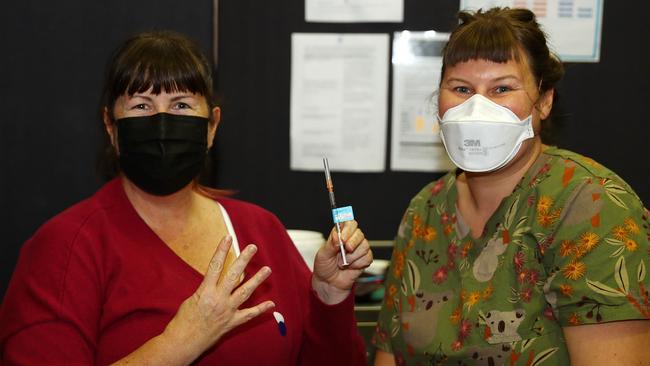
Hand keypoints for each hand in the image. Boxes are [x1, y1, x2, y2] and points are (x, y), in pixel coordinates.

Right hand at [164, 235, 274, 357]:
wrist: (183, 342)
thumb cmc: (182, 321)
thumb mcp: (191, 299)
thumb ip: (206, 289)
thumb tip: (215, 281)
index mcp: (205, 291)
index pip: (215, 266)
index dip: (221, 250)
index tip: (228, 237)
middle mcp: (218, 299)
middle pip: (234, 275)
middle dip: (244, 259)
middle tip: (253, 247)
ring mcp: (227, 311)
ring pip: (245, 292)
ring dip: (257, 280)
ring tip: (267, 269)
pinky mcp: (231, 322)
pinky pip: (249, 315)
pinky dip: (260, 310)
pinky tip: (271, 304)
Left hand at [312, 220, 372, 304]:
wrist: (329, 283)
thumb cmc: (325, 267)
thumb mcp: (323, 255)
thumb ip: (330, 244)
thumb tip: (337, 236)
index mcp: (340, 234)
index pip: (349, 223)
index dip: (348, 228)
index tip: (342, 237)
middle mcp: (351, 239)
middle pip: (359, 233)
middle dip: (352, 242)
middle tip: (345, 250)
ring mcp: (359, 249)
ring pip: (365, 246)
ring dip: (353, 256)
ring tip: (344, 263)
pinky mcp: (365, 259)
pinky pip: (368, 257)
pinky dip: (358, 264)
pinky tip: (351, 267)